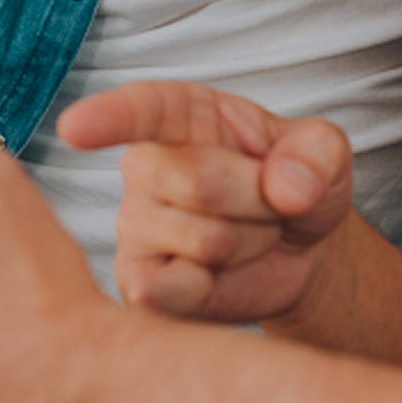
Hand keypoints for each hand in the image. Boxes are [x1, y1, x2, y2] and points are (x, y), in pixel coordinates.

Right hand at [58, 81, 353, 323]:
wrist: (300, 248)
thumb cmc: (299, 182)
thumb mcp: (326, 151)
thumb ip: (317, 152)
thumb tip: (286, 186)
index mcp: (182, 113)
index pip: (141, 110)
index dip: (108, 118)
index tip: (75, 127)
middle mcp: (145, 164)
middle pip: (198, 180)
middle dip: (258, 198)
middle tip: (268, 200)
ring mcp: (136, 225)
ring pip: (203, 239)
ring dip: (249, 242)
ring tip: (248, 232)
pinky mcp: (138, 283)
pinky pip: (167, 291)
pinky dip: (208, 287)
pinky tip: (216, 274)